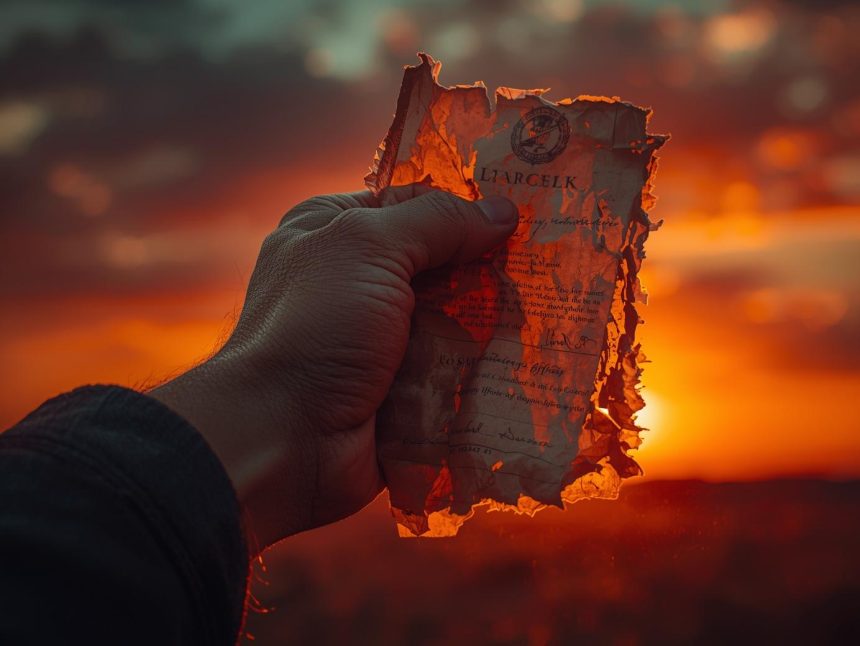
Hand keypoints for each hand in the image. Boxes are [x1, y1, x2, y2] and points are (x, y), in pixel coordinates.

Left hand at [150, 184, 517, 550]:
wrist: (282, 439)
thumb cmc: (315, 327)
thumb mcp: (369, 248)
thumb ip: (436, 222)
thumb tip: (503, 211)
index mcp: (333, 232)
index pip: (410, 203)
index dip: (464, 206)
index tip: (524, 210)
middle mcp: (355, 283)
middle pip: (439, 266)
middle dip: (488, 270)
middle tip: (551, 266)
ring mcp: (378, 342)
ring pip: (452, 322)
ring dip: (492, 324)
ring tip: (554, 314)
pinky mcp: (400, 391)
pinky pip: (452, 374)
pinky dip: (483, 372)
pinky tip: (532, 362)